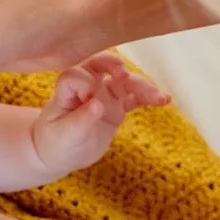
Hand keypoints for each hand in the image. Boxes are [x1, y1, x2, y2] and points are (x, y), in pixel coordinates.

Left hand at [31, 54, 170, 175]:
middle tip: (124, 76)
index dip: (83, 82)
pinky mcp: (117, 106)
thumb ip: (80, 119)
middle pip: (101, 65)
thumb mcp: (65, 134)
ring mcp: (104, 94)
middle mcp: (86, 86)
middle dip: (114, 65)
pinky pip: (135, 98)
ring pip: (124, 82)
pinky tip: (164, 100)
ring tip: (158, 97)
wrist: (60, 154)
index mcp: (67, 89)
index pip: (75, 75)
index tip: (88, 97)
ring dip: (141, 86)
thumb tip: (97, 104)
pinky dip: (149, 98)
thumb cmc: (55, 142)